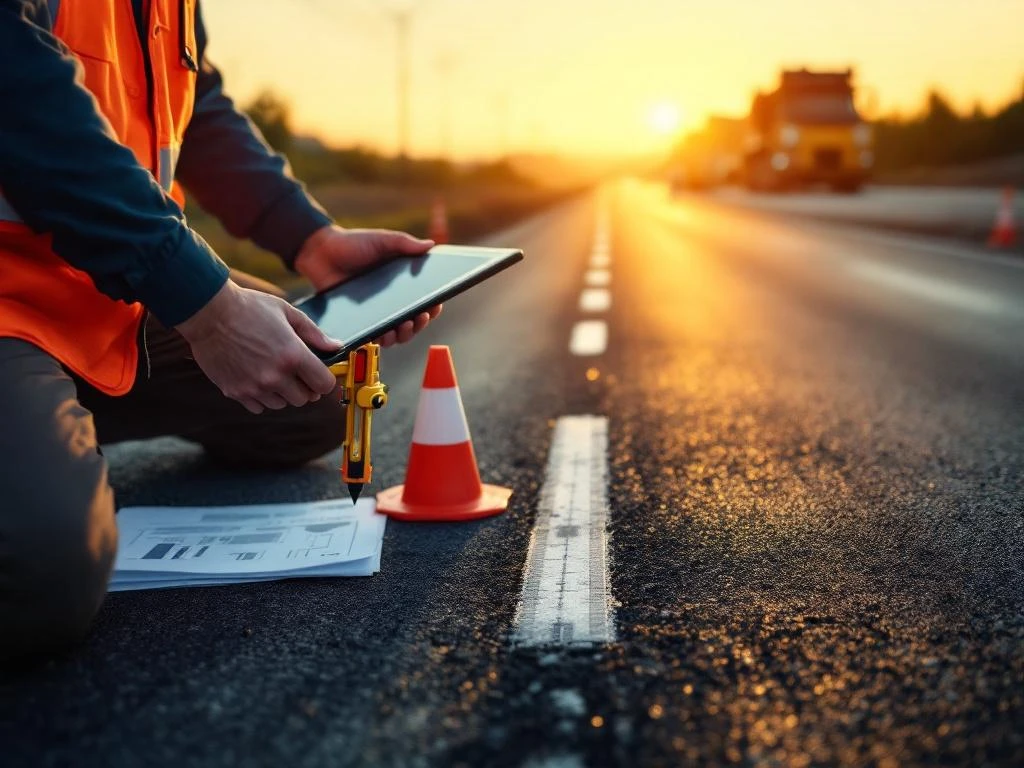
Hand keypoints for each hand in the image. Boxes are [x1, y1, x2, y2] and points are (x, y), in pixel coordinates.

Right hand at [176, 281, 340, 413]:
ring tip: (274, 372)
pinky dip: (262, 397)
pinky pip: (259, 406)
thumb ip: (314, 334)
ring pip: (282, 404)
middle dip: (305, 387)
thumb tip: (334, 346)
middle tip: (296, 372)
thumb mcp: (287, 313)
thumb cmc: (249, 308)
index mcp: (293, 356)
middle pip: (305, 399)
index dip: (324, 379)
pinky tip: (257, 378)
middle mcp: (275, 376)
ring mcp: (254, 387)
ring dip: (283, 393)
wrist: (209, 313)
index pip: (324, 385)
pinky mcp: (236, 392)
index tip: (319, 373)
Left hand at [295, 224, 442, 346]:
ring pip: (397, 333)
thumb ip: (405, 243)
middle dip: (422, 323)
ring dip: (406, 334)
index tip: (437, 305)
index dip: (434, 306)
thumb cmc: (352, 244)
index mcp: (402, 283)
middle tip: (421, 316)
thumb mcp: (382, 240)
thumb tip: (431, 245)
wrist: (321, 252)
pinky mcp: (360, 321)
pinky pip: (374, 336)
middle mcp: (392, 302)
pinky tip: (386, 333)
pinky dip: (383, 338)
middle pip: (415, 321)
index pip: (425, 300)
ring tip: (405, 326)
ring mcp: (377, 313)